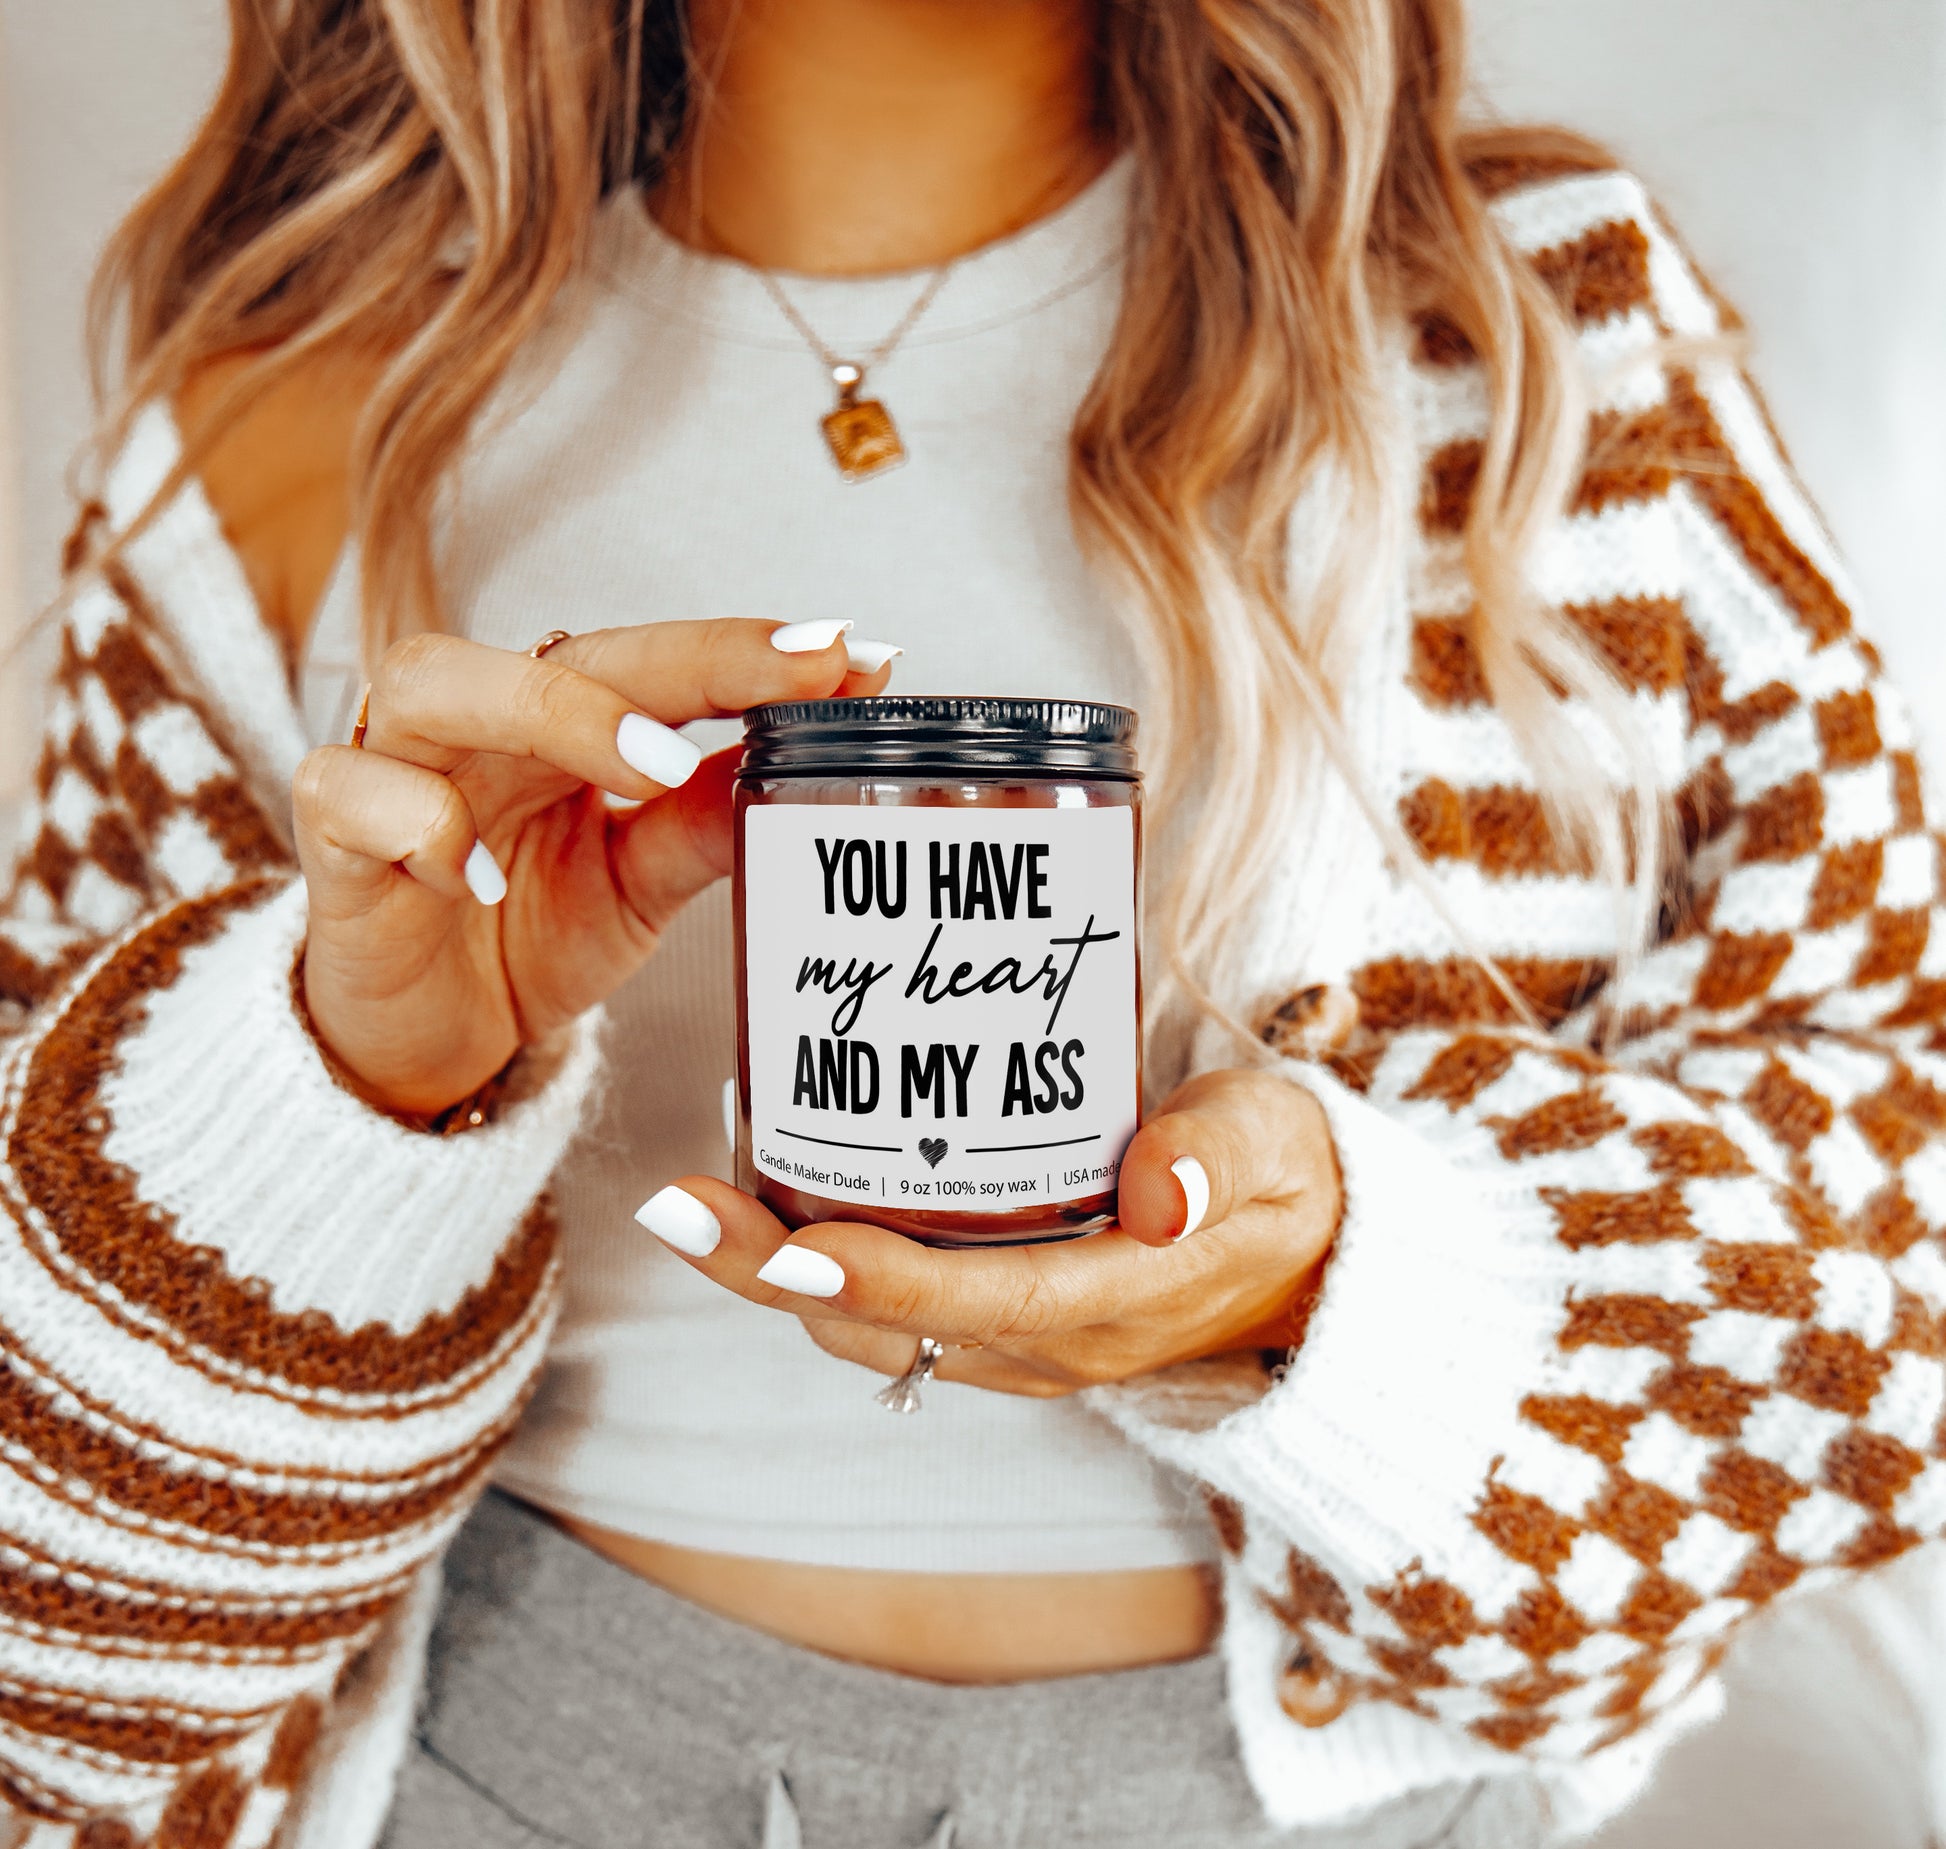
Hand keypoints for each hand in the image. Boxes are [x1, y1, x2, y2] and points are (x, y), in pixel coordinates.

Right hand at [294, 620, 894, 1115]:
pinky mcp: (332, 835)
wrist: (426, 1035)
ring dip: (554, 714)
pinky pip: (352, 793)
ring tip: (654, 768)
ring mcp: (395, 767)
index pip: (657, 663)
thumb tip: (818, 755)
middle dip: (686, 659)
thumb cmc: (525, 932)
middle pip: (563, 650)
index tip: (852, 654)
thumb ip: (708, 818)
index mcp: (559, 721)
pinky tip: (472, 876)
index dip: (749, 654)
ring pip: (435, 680)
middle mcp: (479, 722)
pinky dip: (419, 825)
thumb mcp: (638, 881)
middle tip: (792, 681)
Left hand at [639, 1069, 1341, 1395]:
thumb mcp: (1279, 1146)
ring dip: (774, 1274)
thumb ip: (1221, 1159)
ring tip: (698, 1194)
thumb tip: (1155, 1198)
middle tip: (674, 1204)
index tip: (781, 1243)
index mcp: (1115, 1297)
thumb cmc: (1287, 1182)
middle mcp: (1049, 1338)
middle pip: (883, 1324)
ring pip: (871, 1327)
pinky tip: (778, 1191)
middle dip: (767, 1276)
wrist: (1311, 1261)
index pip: (973, 1301)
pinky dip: (820, 1265)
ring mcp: (1020, 1339)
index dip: (873, 1278)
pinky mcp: (1006, 1318)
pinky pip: (892, 1307)